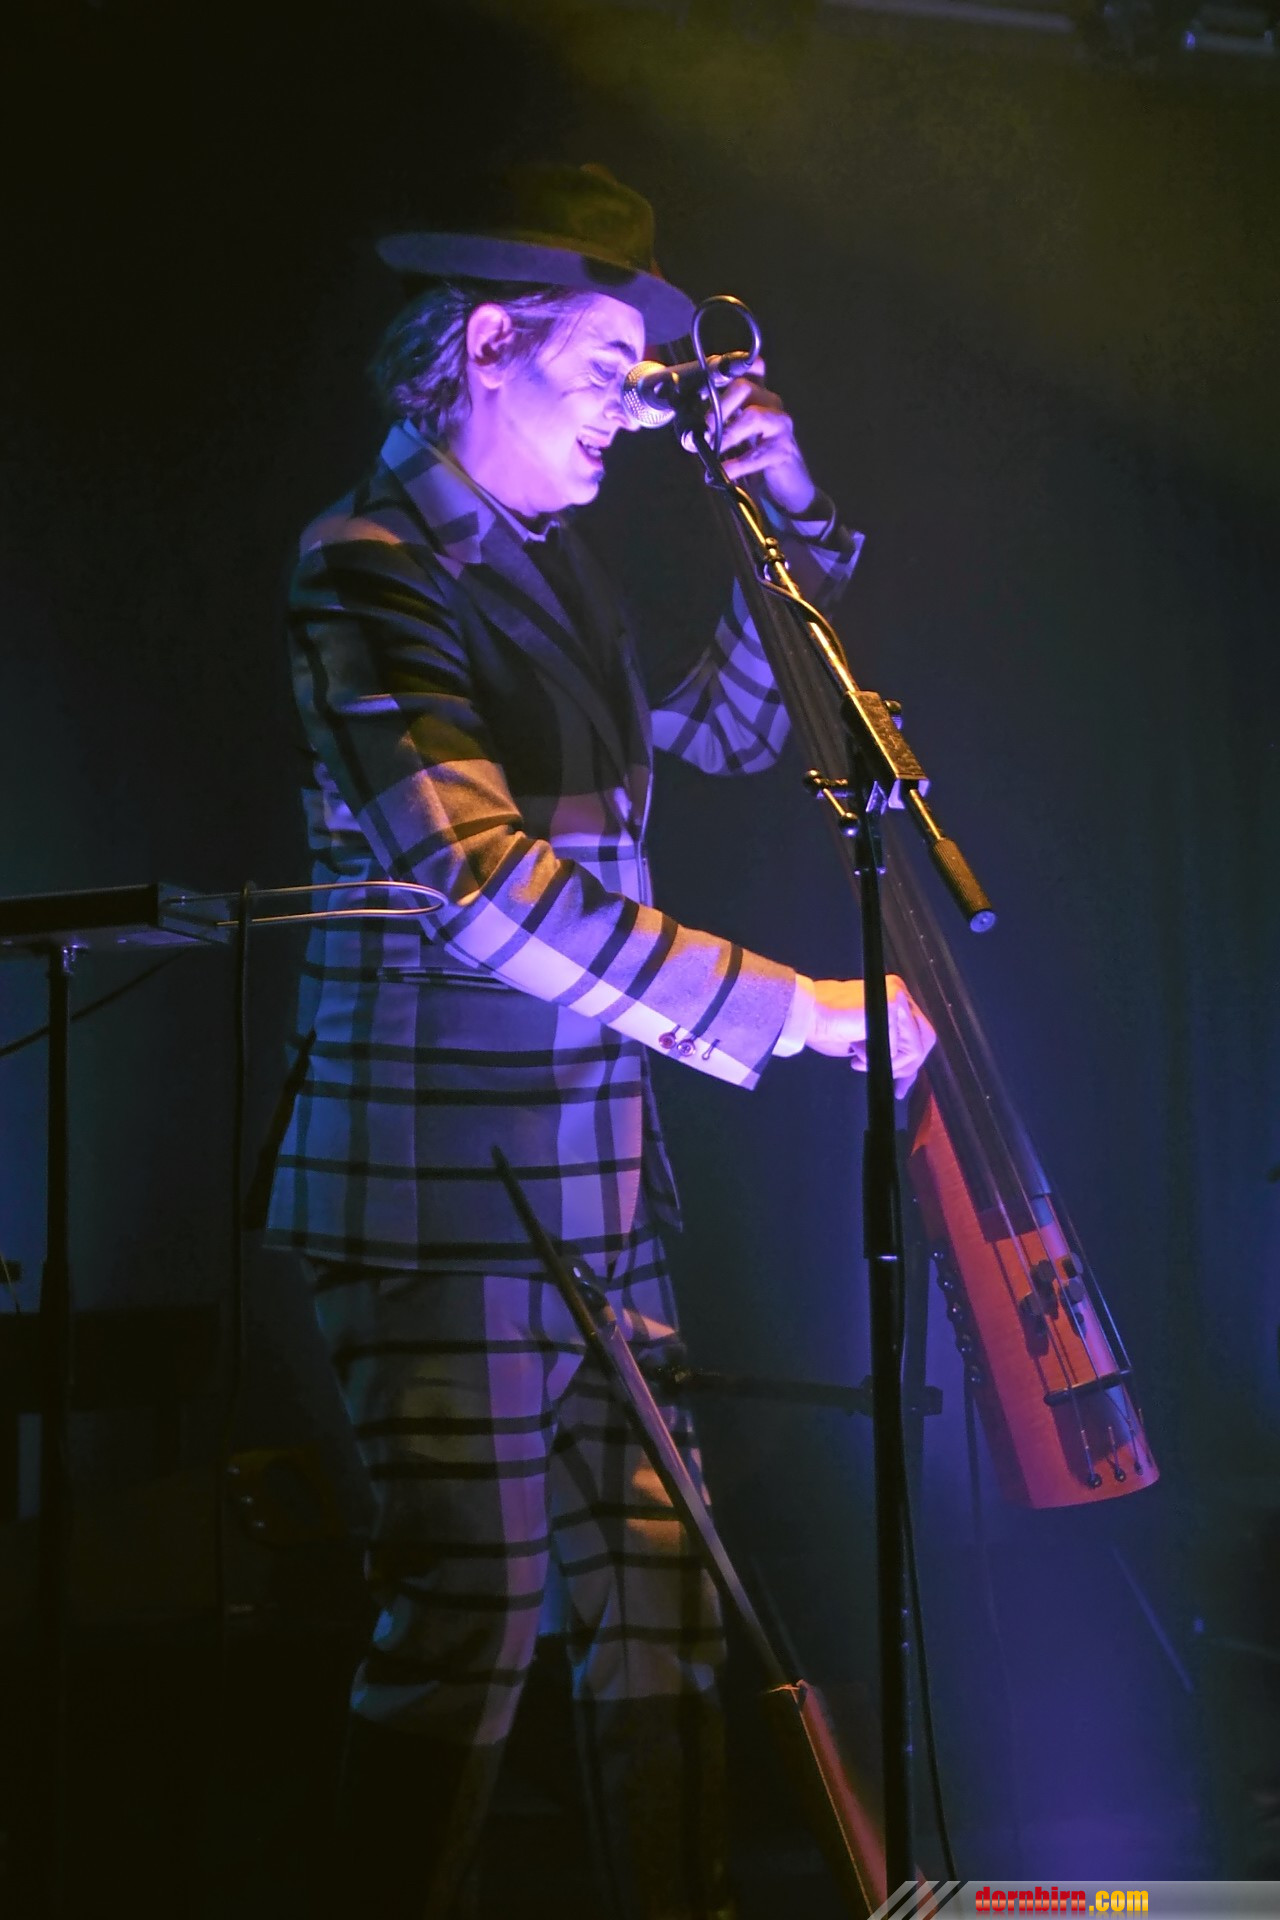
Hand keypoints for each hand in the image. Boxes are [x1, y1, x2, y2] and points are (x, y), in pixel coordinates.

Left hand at [708, 356, 817, 515]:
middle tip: (704, 427)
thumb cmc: (760, 460)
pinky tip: (724, 472)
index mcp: (759, 397)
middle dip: (719, 406)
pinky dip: (737, 464)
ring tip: (711, 449)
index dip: (726, 371)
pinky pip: (757, 454)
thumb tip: (691, 432)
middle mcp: (771, 404)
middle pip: (744, 387)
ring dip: (727, 433)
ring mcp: (780, 425)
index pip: (749, 370)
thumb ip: (722, 426)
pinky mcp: (784, 450)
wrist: (788, 488)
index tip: (702, 389)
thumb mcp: (739, 437)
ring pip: (753, 416)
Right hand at [807, 975, 935, 1099]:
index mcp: (895, 996)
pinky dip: (875, 1060)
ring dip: (891, 1065)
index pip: (918, 1033)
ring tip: (860, 1062)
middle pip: (925, 1038)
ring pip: (915, 1048)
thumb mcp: (868, 1043)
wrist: (808, 1012)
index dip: (912, 1063)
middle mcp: (900, 992)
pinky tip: (855, 1056)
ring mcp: (898, 998)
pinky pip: (896, 1050)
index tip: (900, 1087)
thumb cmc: (828, 1026)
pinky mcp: (892, 1009)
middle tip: (888, 1079)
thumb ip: (890, 1051)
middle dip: (908, 1067)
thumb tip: (905, 1076)